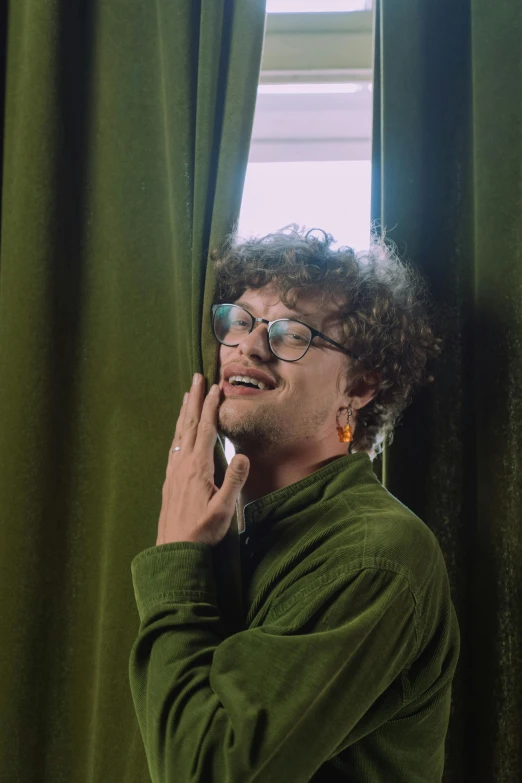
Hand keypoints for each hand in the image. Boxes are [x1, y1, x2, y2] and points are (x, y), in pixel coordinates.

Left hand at [156, 373, 249, 547]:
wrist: (174, 549)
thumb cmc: (202, 531)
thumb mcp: (223, 509)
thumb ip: (234, 481)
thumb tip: (244, 455)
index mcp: (198, 467)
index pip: (205, 429)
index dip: (210, 407)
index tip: (214, 386)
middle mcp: (184, 464)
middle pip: (189, 424)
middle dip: (194, 399)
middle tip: (196, 377)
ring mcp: (175, 470)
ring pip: (179, 433)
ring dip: (184, 412)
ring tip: (187, 395)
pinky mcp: (170, 479)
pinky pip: (175, 446)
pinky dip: (178, 431)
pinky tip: (179, 431)